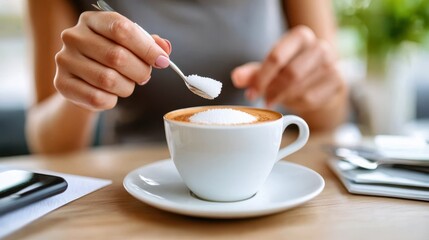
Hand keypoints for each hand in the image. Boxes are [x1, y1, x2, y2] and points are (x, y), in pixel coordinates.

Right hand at [54, 11, 171, 110]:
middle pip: (117, 56)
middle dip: (140, 71)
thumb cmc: (110, 58)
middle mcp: (74, 36)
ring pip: (108, 80)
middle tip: (144, 76)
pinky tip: (111, 95)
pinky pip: (97, 98)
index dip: (146, 47)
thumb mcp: (130, 46)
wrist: (83, 79)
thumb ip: (149, 44)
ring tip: (126, 85)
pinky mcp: (62, 83)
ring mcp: (65, 60)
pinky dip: (112, 100)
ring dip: (126, 87)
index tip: (162, 61)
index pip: (122, 29)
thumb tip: (165, 49)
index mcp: (93, 20)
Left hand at [231, 26, 345, 114]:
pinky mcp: (338, 82)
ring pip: (300, 88)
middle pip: (290, 74)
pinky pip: (311, 99)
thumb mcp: (270, 69)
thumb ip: (252, 73)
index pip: (276, 57)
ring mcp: (332, 64)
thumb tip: (236, 78)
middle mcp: (320, 47)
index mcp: (301, 36)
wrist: (320, 79)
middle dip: (272, 90)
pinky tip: (293, 101)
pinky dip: (297, 104)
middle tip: (263, 101)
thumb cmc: (290, 70)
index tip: (251, 93)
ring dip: (283, 98)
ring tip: (276, 100)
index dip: (260, 78)